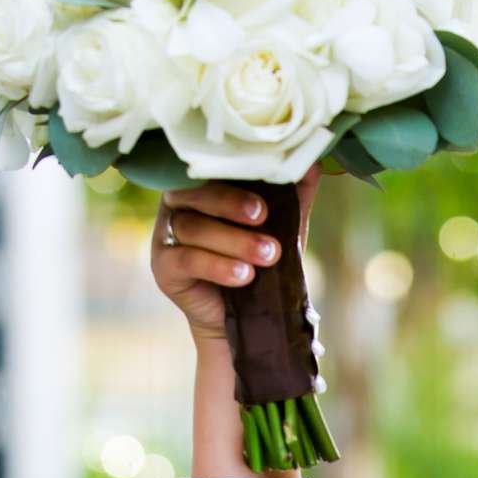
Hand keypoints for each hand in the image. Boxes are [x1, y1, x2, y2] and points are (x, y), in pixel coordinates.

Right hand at [152, 167, 322, 344]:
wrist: (246, 315)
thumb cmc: (259, 261)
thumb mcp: (281, 226)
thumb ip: (293, 194)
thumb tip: (313, 161)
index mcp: (203, 185)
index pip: (210, 168)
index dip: (233, 174)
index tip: (264, 191)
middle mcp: (178, 204)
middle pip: (196, 193)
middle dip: (231, 204)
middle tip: (264, 218)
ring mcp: (166, 235)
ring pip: (193, 228)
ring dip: (234, 241)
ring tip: (268, 256)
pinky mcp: (163, 267)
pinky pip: (186, 260)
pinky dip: (217, 266)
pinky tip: (243, 275)